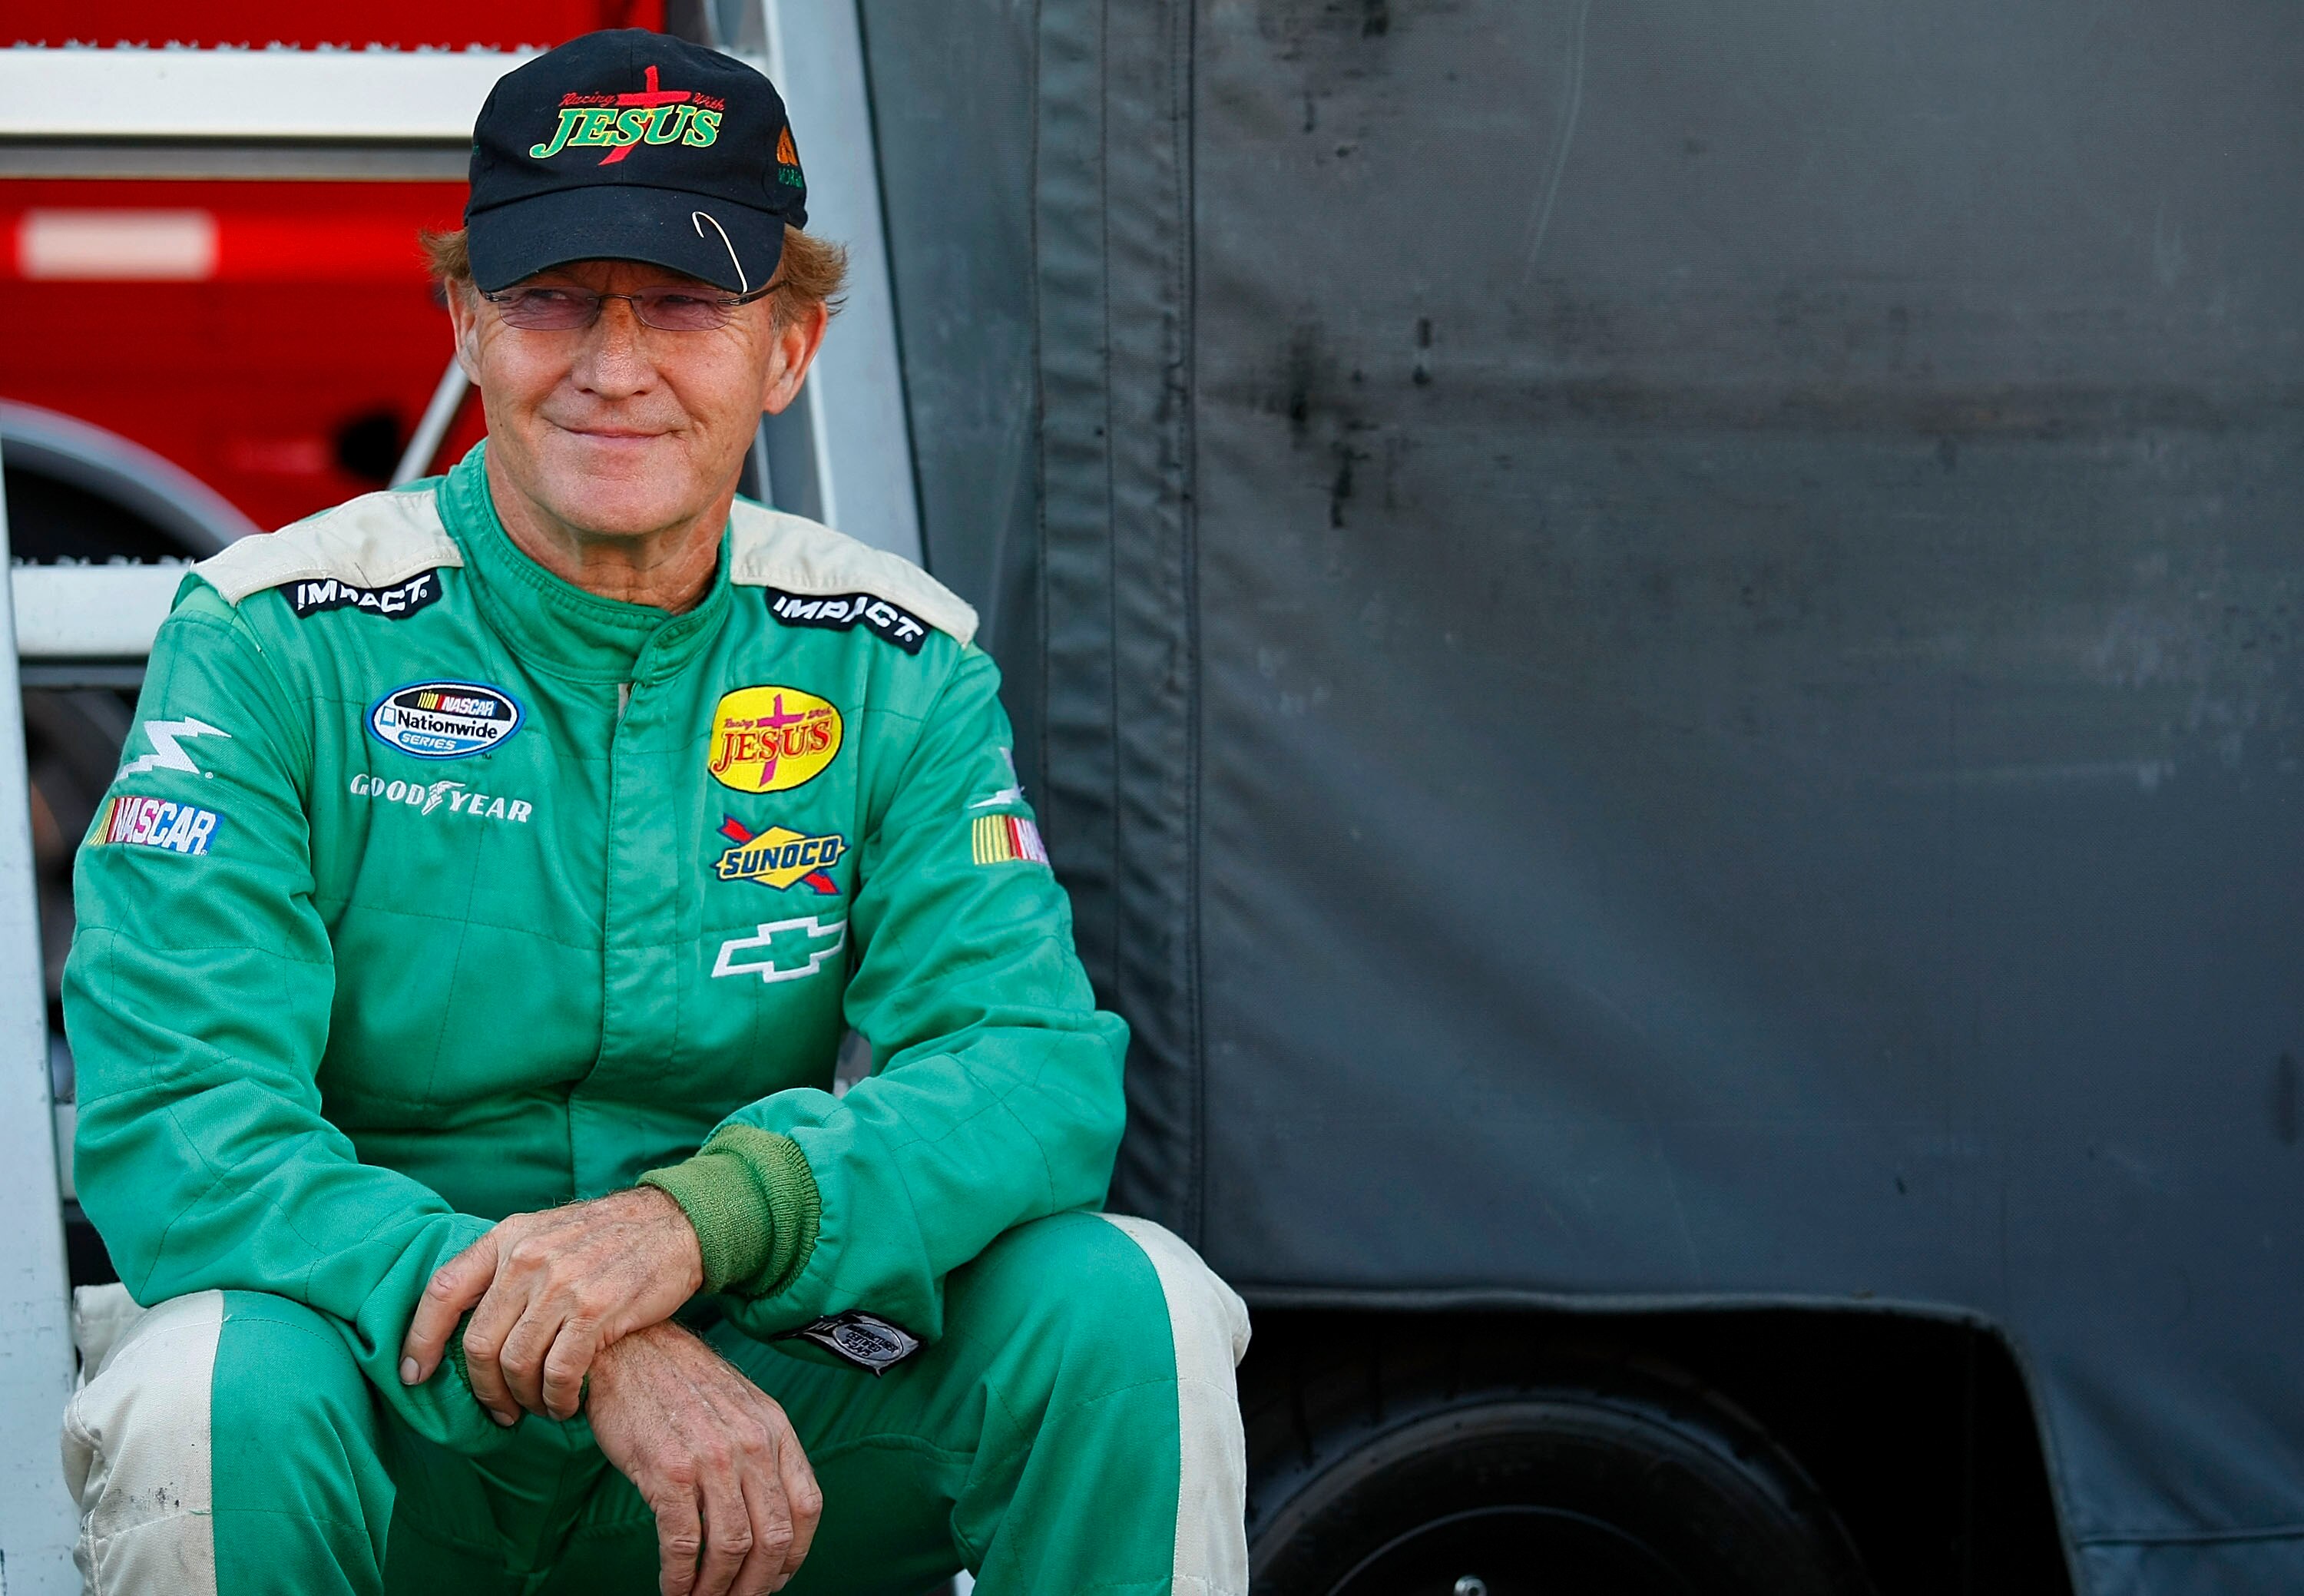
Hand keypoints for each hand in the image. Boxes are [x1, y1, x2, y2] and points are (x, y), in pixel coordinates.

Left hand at [400, 1186, 704, 1422]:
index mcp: (508, 1237)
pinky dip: (557, 1400)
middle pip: (479, 1343)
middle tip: (499, 1411)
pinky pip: (558, 1373)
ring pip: (516, 1364)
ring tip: (538, 1408)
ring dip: (524, 1399)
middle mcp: (528, 1258)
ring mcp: (562, 1283)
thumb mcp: (547, 1233)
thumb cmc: (609, 1238)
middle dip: (483, 1390)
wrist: (675, 1224)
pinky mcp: (596, 1309)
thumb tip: (467, 1321)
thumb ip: (508, 1267)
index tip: (412, 1375)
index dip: (420, 1338)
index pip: (442, 1290)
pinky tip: (566, 1405)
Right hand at [588, 1322, 822, 1595]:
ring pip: (731, 1548)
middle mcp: (752, 1444)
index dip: (795, 1555)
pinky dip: (680, 1579)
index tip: (775, 1579)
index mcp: (775, 1428)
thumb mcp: (740, 1406)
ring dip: (717, 1590)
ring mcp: (712, 1458)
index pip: (807, 1507)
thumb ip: (761, 1450)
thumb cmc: (679, 1381)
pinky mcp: (669, 1472)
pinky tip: (672, 1590)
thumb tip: (769, 1512)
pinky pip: (684, 1544)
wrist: (629, 1347)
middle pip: (773, 1537)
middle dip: (756, 1584)